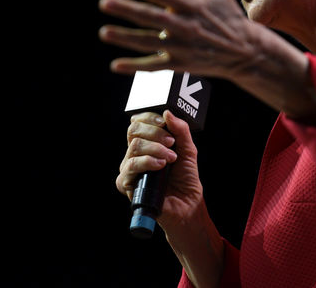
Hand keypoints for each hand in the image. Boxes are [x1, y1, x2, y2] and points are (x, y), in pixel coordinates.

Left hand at [99, 0, 257, 80]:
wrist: (245, 51)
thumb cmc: (228, 16)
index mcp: (190, 4)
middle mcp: (184, 25)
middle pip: (150, 17)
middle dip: (126, 9)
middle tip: (105, 3)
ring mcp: (181, 46)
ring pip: (148, 42)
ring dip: (125, 38)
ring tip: (104, 32)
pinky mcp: (180, 64)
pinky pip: (154, 66)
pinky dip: (135, 67)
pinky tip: (115, 65)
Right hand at [115, 110, 203, 229]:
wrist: (187, 203)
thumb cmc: (185, 178)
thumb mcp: (188, 149)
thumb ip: (180, 130)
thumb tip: (168, 113)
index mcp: (146, 143)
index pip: (138, 122)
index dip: (149, 118)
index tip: (164, 122)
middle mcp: (134, 154)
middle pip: (134, 131)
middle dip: (155, 133)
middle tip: (171, 143)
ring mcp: (129, 168)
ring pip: (134, 146)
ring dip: (155, 149)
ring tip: (170, 159)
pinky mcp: (127, 183)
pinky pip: (131, 166)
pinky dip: (148, 162)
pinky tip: (160, 166)